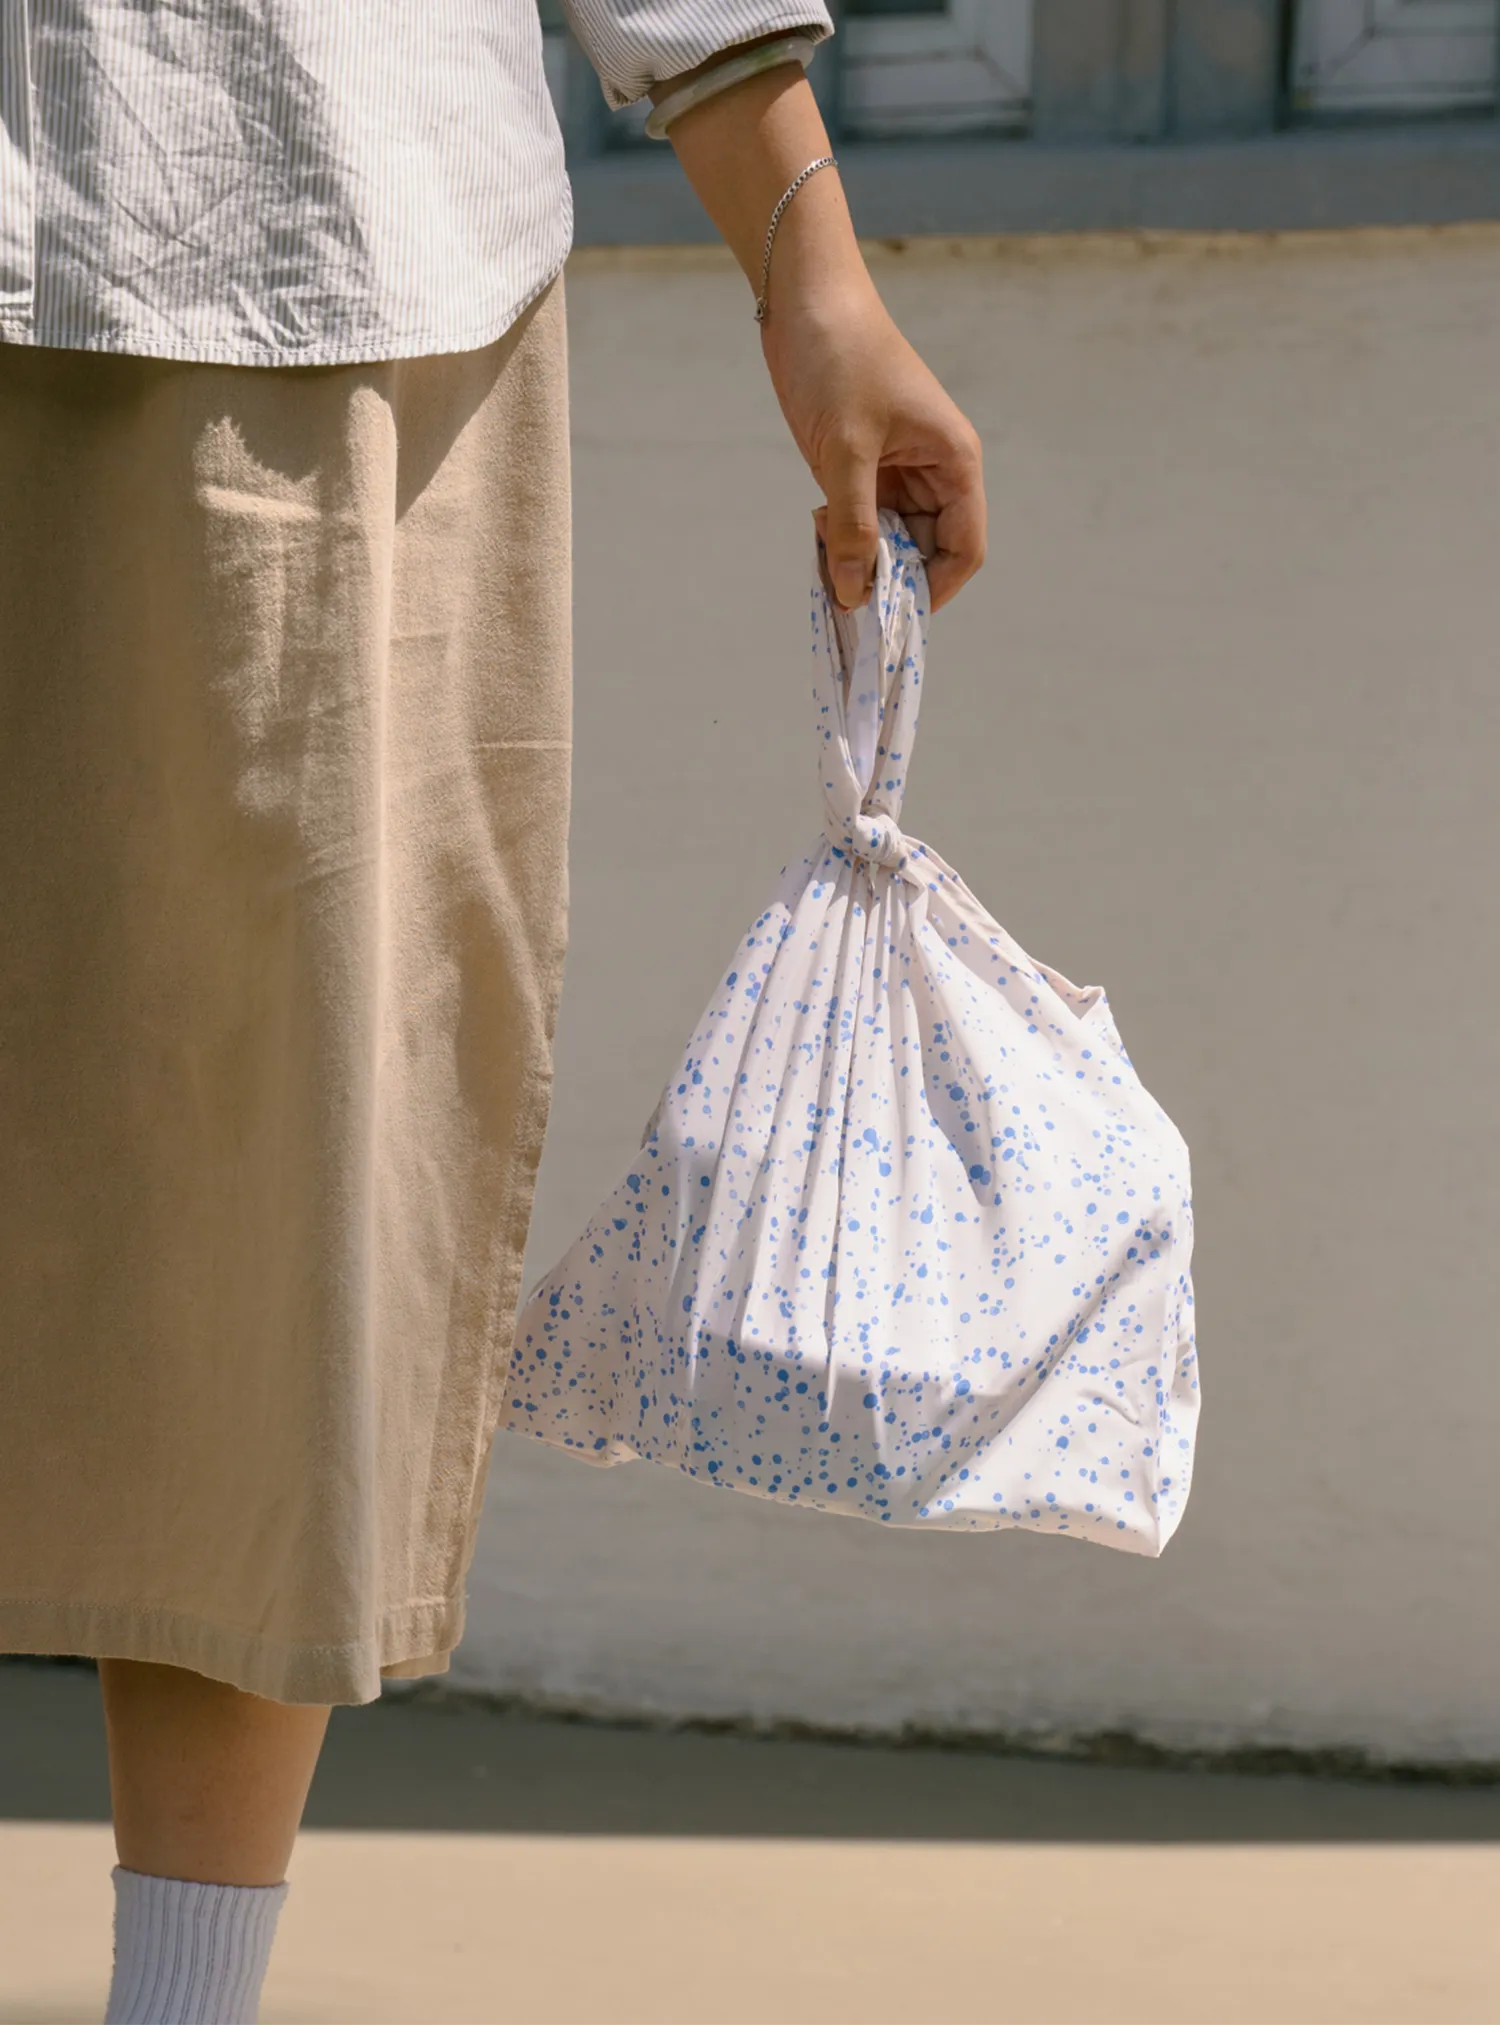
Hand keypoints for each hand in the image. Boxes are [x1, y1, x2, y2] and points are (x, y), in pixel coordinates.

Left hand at [759, 272, 986, 614]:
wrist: (807, 300)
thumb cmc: (839, 360)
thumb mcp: (845, 450)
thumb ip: (852, 526)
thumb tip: (853, 593)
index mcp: (954, 462)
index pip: (963, 549)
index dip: (933, 589)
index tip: (892, 615)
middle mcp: (935, 472)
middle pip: (927, 552)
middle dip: (890, 577)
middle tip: (844, 589)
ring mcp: (900, 471)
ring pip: (892, 541)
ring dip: (862, 558)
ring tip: (825, 551)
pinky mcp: (866, 467)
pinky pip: (865, 521)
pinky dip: (845, 538)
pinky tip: (820, 531)